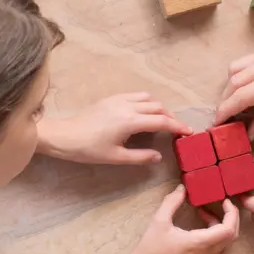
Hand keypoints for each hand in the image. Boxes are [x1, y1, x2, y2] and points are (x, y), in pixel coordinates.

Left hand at [37, 92, 191, 164]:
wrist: (64, 136)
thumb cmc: (88, 149)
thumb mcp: (116, 157)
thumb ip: (140, 156)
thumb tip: (158, 156)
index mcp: (130, 121)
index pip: (162, 121)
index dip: (178, 126)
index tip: (189, 132)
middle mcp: (127, 106)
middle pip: (158, 106)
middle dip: (170, 116)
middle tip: (176, 129)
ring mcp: (118, 100)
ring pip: (147, 98)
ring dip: (158, 107)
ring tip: (161, 121)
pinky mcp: (110, 99)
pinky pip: (135, 96)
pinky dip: (145, 102)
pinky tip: (142, 114)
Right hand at [123, 186, 238, 253]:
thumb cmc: (151, 246)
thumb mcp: (159, 220)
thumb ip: (172, 202)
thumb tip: (182, 188)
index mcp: (199, 243)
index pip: (228, 229)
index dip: (231, 213)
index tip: (225, 201)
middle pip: (231, 237)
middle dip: (228, 218)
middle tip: (218, 205)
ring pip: (225, 246)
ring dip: (221, 229)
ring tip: (204, 216)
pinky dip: (217, 241)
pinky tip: (202, 234)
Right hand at [215, 40, 253, 138]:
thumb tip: (250, 132)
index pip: (240, 97)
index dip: (225, 111)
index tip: (217, 124)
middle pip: (232, 82)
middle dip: (225, 101)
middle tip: (225, 116)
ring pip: (235, 69)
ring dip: (230, 86)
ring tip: (236, 101)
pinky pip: (246, 61)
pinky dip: (240, 75)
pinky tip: (249, 86)